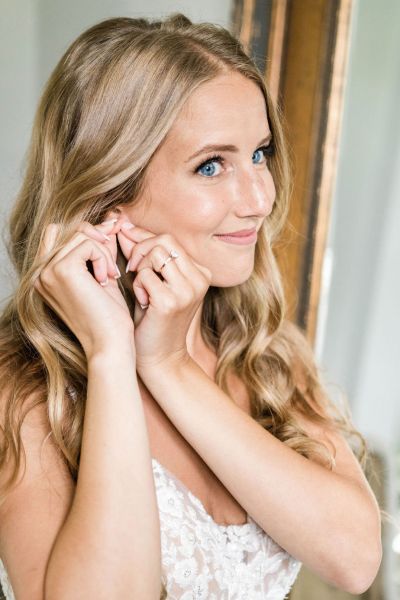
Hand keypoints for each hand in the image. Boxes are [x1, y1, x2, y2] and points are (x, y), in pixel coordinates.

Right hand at [34, 218, 134, 359]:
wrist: (109, 344)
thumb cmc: (108, 317)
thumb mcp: (101, 275)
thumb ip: (99, 249)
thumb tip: (110, 220)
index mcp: (44, 276)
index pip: (59, 234)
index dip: (87, 233)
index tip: (110, 240)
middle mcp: (40, 273)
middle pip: (66, 229)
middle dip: (94, 237)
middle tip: (111, 262)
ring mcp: (47, 271)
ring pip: (80, 235)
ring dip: (102, 251)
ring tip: (109, 276)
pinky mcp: (62, 270)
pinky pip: (88, 243)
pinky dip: (103, 257)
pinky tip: (106, 279)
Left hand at [117, 222, 211, 371]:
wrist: (161, 358)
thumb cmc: (154, 319)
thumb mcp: (153, 282)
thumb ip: (143, 254)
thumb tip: (123, 225)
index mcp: (201, 272)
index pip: (169, 238)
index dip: (142, 239)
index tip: (124, 244)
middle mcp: (200, 278)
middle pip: (164, 240)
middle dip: (140, 251)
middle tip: (133, 272)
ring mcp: (188, 289)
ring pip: (155, 253)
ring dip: (140, 269)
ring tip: (142, 289)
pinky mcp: (171, 301)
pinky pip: (144, 275)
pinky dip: (137, 286)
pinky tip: (143, 303)